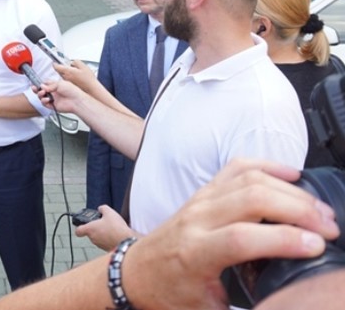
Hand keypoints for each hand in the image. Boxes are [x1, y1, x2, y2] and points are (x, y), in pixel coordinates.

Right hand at [37, 79, 85, 113]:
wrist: (76, 101)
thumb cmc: (72, 91)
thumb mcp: (60, 84)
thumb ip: (49, 85)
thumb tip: (42, 86)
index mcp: (55, 86)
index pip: (45, 84)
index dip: (40, 84)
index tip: (36, 83)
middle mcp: (53, 92)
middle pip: (41, 91)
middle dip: (37, 89)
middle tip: (35, 88)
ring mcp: (53, 99)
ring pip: (42, 97)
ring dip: (40, 95)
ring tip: (42, 93)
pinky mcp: (53, 105)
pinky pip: (45, 104)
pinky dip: (44, 101)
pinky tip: (47, 99)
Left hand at [54, 60, 97, 93]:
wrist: (91, 90)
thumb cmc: (88, 79)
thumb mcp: (83, 66)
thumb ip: (75, 61)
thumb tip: (72, 62)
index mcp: (68, 71)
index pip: (56, 66)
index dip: (55, 63)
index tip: (55, 61)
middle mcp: (66, 77)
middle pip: (60, 71)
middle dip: (62, 68)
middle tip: (68, 66)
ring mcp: (67, 82)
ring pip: (63, 75)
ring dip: (66, 73)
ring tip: (75, 72)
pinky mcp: (70, 86)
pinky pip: (67, 80)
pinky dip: (70, 78)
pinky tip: (77, 78)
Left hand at [75, 205, 132, 251]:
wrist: (126, 241)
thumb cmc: (116, 227)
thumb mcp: (109, 212)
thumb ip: (103, 208)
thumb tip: (101, 209)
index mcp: (90, 229)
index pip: (78, 231)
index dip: (80, 227)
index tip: (83, 224)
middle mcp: (93, 239)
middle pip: (90, 233)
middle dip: (96, 227)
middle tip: (103, 222)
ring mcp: (100, 245)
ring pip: (99, 238)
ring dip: (103, 233)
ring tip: (112, 227)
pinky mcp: (107, 249)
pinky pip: (106, 242)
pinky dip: (110, 238)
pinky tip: (117, 233)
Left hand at [122, 158, 339, 309]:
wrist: (135, 271)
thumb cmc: (170, 293)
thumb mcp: (206, 309)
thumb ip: (243, 305)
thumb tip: (279, 302)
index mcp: (194, 253)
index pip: (241, 238)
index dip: (283, 239)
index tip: (317, 246)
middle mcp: (197, 220)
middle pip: (251, 199)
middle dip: (298, 210)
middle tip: (330, 227)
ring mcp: (200, 201)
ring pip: (248, 179)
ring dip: (291, 190)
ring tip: (321, 209)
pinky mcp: (204, 192)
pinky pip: (236, 168)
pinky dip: (267, 166)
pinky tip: (293, 174)